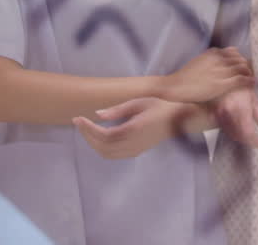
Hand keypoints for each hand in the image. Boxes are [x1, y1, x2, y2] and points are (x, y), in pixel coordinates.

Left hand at [73, 97, 202, 158]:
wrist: (180, 119)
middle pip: (102, 147)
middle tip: (78, 122)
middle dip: (87, 136)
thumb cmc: (160, 106)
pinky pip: (114, 154)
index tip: (77, 118)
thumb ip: (117, 110)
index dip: (88, 129)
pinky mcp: (137, 152)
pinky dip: (102, 147)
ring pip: (107, 154)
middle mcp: (134, 144)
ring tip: (87, 129)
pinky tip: (100, 136)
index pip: (104, 135)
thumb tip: (97, 115)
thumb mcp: (139, 102)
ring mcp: (136, 150)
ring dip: (93, 143)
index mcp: (134, 130)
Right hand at [160, 47, 253, 102]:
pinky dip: (248, 80)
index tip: (242, 64)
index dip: (240, 58)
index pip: (233, 51)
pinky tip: (252, 83)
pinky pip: (240, 80)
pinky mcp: (221, 84)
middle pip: (240, 58)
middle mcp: (218, 59)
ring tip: (251, 77)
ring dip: (249, 72)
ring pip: (242, 67)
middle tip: (249, 72)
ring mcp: (220, 71)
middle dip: (246, 65)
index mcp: (212, 53)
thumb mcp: (198, 62)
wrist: (174, 86)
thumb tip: (216, 60)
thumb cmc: (184, 77)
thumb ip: (209, 59)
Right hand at [214, 87, 257, 148]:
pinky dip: (231, 131)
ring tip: (247, 134)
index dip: (255, 141)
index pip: (248, 132)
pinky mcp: (214, 113)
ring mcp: (220, 113)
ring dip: (240, 137)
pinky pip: (224, 128)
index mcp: (242, 108)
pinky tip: (238, 128)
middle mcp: (230, 112)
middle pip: (239, 135)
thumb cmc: (243, 88)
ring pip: (231, 133)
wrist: (227, 76)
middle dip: (248, 140)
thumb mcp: (255, 101)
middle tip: (255, 140)